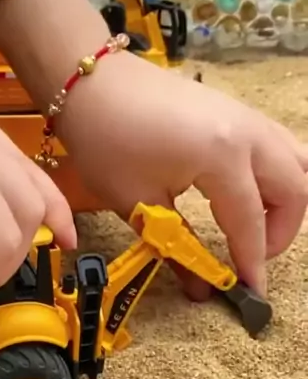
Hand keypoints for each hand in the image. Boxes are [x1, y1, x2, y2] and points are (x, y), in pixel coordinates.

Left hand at [59, 51, 307, 296]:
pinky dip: (276, 176)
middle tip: (249, 259)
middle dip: (281, 233)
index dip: (252, 263)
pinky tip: (245, 195)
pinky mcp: (238, 111)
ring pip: (298, 163)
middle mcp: (248, 133)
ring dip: (286, 201)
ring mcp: (248, 116)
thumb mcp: (137, 202)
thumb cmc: (106, 140)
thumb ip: (177, 248)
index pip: (250, 222)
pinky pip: (279, 146)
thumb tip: (202, 290)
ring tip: (252, 226)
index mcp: (223, 156)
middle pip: (296, 190)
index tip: (251, 295)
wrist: (91, 82)